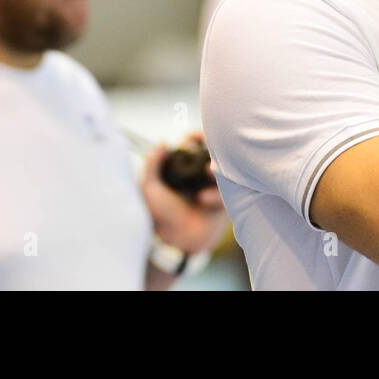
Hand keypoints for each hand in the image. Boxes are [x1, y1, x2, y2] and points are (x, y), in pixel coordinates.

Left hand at [142, 131, 227, 254]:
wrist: (176, 242)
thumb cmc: (161, 216)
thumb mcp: (149, 189)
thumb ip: (152, 163)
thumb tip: (163, 142)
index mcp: (185, 173)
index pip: (195, 147)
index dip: (196, 138)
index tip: (192, 136)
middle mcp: (201, 179)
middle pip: (214, 155)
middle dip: (212, 151)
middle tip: (207, 152)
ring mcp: (214, 190)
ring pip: (224, 171)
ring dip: (217, 168)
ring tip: (207, 172)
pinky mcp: (226, 204)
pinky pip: (230, 191)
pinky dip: (217, 192)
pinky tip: (203, 199)